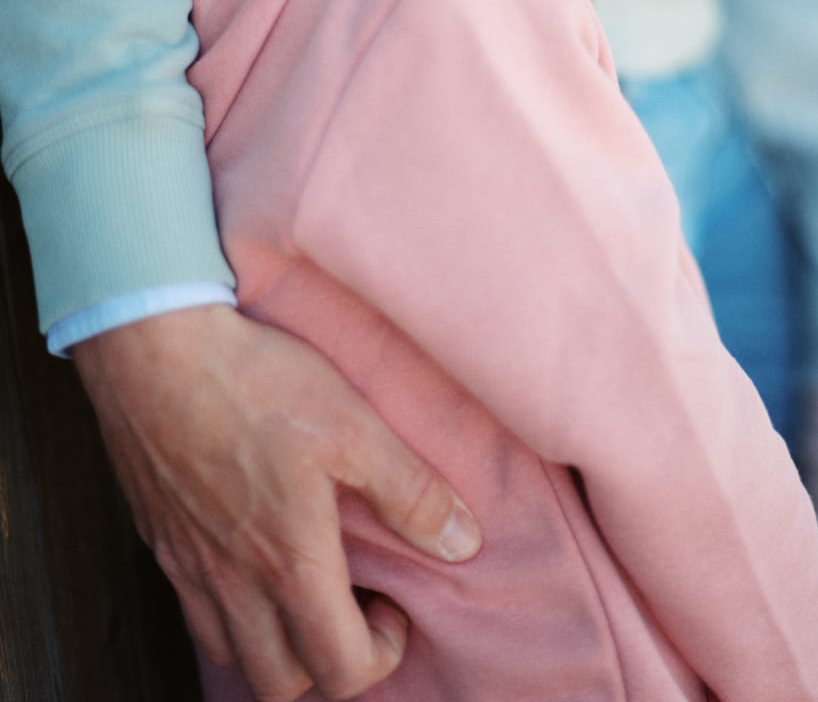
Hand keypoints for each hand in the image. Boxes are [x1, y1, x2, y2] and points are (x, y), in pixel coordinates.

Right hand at [73, 304, 479, 700]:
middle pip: (280, 683)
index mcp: (289, 564)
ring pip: (231, 654)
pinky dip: (230, 612)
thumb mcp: (355, 426)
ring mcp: (186, 565)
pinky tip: (252, 556)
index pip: (339, 672)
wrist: (154, 349)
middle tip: (355, 604)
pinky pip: (193, 611)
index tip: (394, 605)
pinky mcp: (158, 537)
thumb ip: (410, 493)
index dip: (381, 656)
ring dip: (276, 643)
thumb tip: (462, 543)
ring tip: (306, 585)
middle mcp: (232, 583)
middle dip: (329, 665)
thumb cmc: (257, 383)